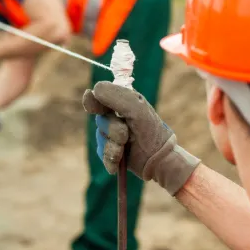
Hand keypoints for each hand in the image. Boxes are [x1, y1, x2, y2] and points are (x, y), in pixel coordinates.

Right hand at [83, 81, 200, 195]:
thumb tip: (95, 89)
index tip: (91, 105)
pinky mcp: (109, 152)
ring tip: (126, 147)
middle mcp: (113, 118)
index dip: (91, 100)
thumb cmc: (151, 130)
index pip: (98, 97)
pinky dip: (110, 158)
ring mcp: (110, 135)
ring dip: (113, 145)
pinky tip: (119, 161)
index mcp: (120, 103)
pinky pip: (101, 153)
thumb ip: (117, 97)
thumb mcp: (137, 109)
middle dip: (112, 129)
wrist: (159, 159)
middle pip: (100, 120)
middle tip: (125, 134)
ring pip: (100, 138)